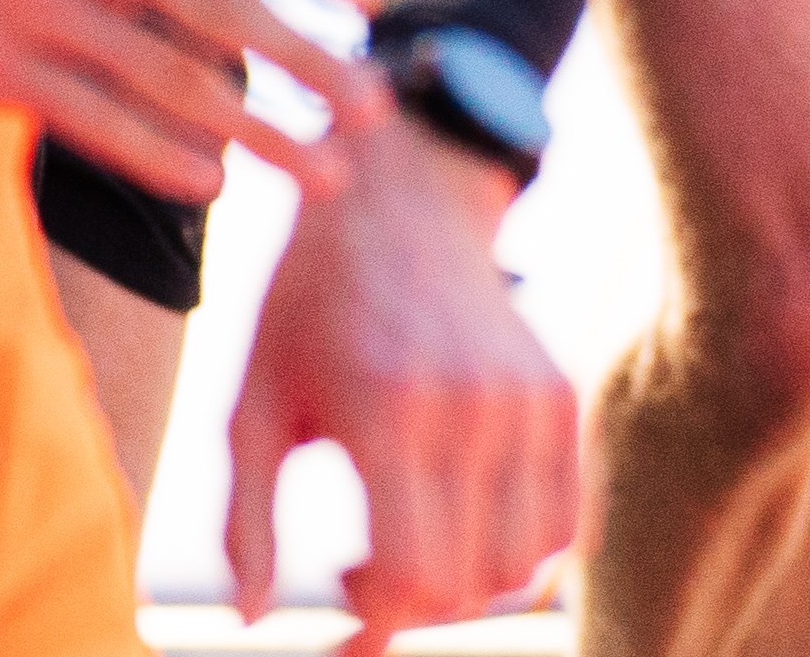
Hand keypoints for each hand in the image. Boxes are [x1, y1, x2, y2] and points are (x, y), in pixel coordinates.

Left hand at [228, 106, 576, 647]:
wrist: (396, 195)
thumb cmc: (301, 306)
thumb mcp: (246, 406)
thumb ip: (244, 520)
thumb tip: (252, 621)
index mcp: (389, 413)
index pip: (413, 580)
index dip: (370, 626)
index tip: (329, 614)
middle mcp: (474, 410)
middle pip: (467, 586)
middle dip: (406, 609)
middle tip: (353, 573)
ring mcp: (528, 401)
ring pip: (523, 567)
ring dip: (464, 586)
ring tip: (407, 541)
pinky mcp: (560, 395)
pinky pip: (564, 523)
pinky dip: (520, 552)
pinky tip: (459, 521)